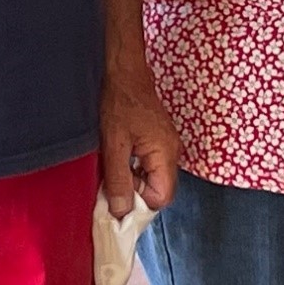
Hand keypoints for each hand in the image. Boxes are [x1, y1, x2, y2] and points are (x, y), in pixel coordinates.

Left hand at [100, 62, 179, 217]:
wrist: (124, 72)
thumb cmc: (120, 102)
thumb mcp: (114, 144)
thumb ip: (119, 180)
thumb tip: (121, 212)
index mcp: (166, 154)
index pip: (161, 198)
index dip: (137, 202)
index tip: (116, 196)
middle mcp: (172, 152)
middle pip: (158, 191)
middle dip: (134, 192)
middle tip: (111, 179)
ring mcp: (166, 146)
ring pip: (152, 179)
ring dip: (131, 180)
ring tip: (113, 164)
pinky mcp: (158, 141)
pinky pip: (148, 166)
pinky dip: (133, 168)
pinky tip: (119, 156)